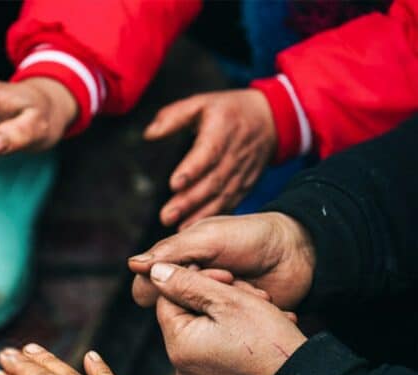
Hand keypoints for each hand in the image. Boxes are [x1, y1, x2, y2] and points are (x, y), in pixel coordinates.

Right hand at [129, 212, 315, 309]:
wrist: (299, 252)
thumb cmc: (252, 236)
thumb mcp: (209, 237)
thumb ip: (172, 251)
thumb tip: (133, 265)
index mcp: (178, 261)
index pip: (151, 284)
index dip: (169, 286)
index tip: (198, 280)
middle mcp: (190, 285)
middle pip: (175, 305)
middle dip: (204, 297)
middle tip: (231, 279)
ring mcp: (211, 305)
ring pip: (200, 321)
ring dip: (226, 307)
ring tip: (254, 290)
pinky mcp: (231, 322)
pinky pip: (224, 331)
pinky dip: (243, 321)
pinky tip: (264, 305)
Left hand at [145, 89, 276, 227]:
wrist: (270, 120)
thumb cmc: (229, 111)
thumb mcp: (202, 103)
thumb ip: (174, 116)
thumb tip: (149, 133)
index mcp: (222, 130)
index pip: (208, 153)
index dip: (192, 170)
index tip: (174, 184)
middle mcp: (234, 154)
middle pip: (212, 181)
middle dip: (189, 201)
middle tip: (166, 216)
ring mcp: (242, 172)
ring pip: (221, 196)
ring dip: (199, 213)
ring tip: (178, 227)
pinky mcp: (245, 184)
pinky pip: (230, 202)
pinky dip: (213, 216)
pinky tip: (194, 227)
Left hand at [150, 263, 306, 374]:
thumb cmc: (266, 338)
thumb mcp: (226, 300)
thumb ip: (186, 283)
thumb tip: (154, 272)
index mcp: (177, 346)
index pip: (169, 299)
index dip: (194, 281)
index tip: (224, 275)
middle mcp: (180, 367)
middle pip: (188, 314)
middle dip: (218, 297)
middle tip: (252, 292)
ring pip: (205, 327)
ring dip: (232, 311)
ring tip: (263, 307)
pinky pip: (215, 345)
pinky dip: (235, 331)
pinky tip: (262, 323)